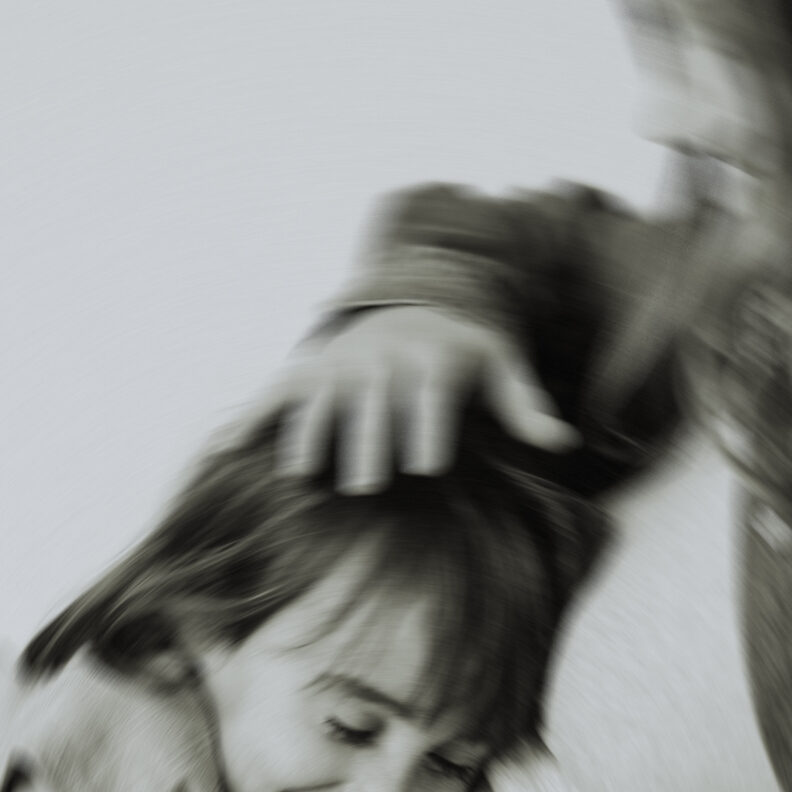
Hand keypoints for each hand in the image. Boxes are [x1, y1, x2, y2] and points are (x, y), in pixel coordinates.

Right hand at [237, 305, 576, 491]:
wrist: (409, 305)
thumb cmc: (460, 352)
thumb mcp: (497, 365)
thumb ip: (524, 405)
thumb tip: (563, 443)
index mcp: (432, 355)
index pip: (430, 391)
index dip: (428, 426)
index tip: (427, 467)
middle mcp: (382, 355)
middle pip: (373, 398)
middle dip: (366, 438)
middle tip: (365, 486)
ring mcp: (341, 362)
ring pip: (321, 394)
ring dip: (309, 432)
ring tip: (301, 475)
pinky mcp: (309, 370)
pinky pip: (277, 393)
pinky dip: (252, 418)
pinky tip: (228, 449)